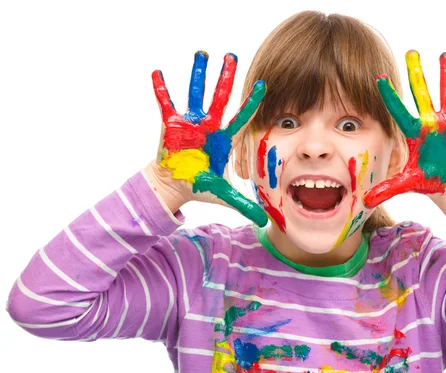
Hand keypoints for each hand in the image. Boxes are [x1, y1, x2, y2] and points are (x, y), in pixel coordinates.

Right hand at [152, 51, 267, 225]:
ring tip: (202, 53)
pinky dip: (161, 88)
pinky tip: (158, 71)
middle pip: (220, 98)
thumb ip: (243, 205)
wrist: (173, 187)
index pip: (241, 118)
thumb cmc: (198, 186)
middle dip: (226, 78)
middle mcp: (208, 126)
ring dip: (198, 75)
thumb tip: (265, 222)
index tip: (263, 86)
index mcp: (223, 139)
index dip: (251, 103)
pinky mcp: (170, 125)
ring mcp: (189, 123)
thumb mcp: (222, 195)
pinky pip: (165, 103)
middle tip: (233, 55)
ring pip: (195, 93)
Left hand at [364, 50, 445, 207]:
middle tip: (411, 52)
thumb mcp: (406, 183)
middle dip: (416, 74)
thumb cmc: (426, 179)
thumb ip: (386, 189)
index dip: (390, 96)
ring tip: (444, 54)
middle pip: (421, 94)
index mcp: (414, 132)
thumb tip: (364, 202)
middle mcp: (429, 123)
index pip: (398, 111)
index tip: (379, 78)